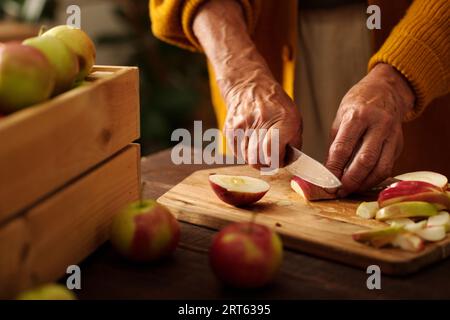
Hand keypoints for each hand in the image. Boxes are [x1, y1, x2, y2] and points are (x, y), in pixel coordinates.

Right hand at [220, 64, 301, 168]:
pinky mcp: (230, 129)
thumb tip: (286, 161)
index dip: (276, 161)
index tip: (279, 160)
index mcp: (283, 118)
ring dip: (256, 160)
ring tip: (261, 151)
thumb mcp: (294, 118)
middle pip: (260, 158)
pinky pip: (238, 153)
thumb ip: (294, 141)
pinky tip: (251, 144)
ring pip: (248, 158)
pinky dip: (245, 154)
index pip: (272, 152)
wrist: (249, 87)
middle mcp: (261, 120)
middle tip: (271, 159)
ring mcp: (243, 125)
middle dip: (267, 163)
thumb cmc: (275, 105)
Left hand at [326, 63, 414, 195]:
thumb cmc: (359, 104)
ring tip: (349, 191)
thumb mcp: (340, 118)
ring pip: (380, 167)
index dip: (334, 168)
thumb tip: (328, 171)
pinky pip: (388, 167)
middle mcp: (378, 125)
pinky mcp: (399, 145)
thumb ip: (335, 144)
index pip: (343, 147)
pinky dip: (374, 179)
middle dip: (350, 180)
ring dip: (364, 183)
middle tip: (338, 191)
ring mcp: (392, 135)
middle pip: (365, 160)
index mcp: (358, 116)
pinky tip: (362, 183)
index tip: (326, 182)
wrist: (387, 90)